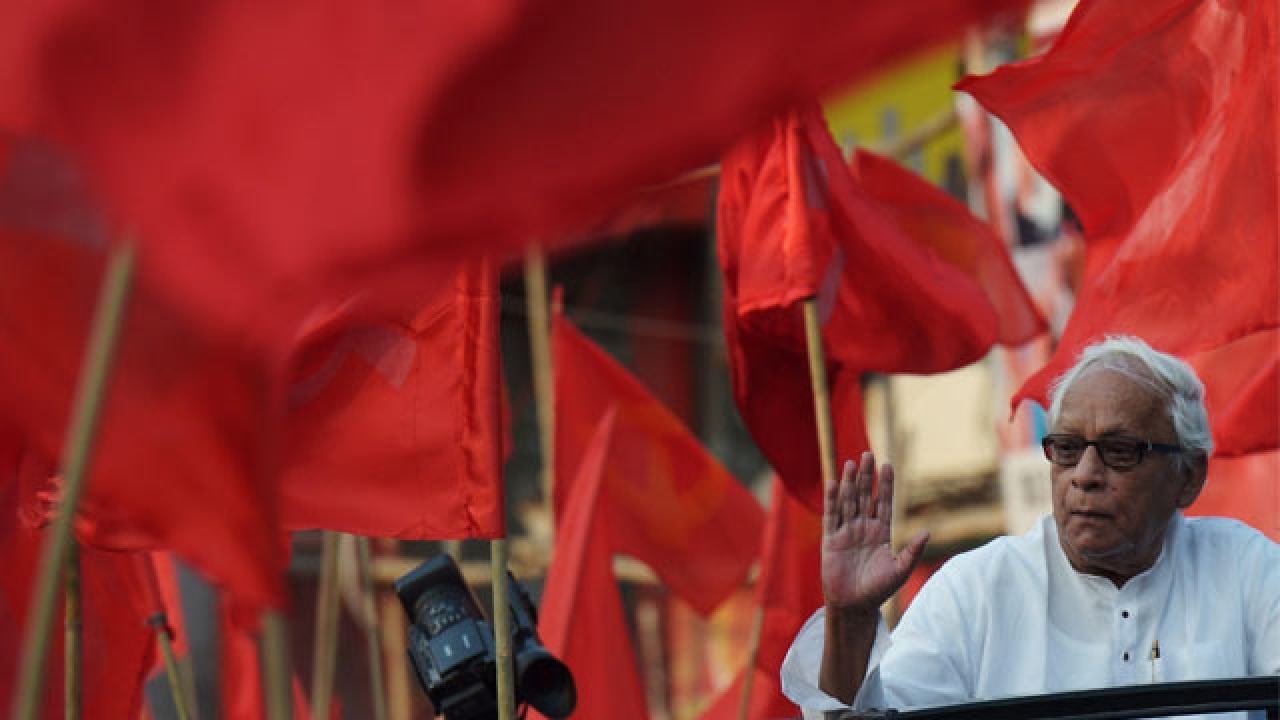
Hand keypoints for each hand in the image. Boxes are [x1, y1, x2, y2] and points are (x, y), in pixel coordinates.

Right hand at [822, 452, 928, 612]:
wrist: (854, 606)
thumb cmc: (879, 590)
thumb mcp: (900, 571)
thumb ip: (912, 551)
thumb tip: (927, 532)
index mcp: (880, 533)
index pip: (883, 503)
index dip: (885, 485)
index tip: (888, 465)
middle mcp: (863, 528)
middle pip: (864, 496)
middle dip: (866, 476)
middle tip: (868, 454)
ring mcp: (846, 532)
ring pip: (848, 501)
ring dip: (849, 483)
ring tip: (851, 463)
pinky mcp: (831, 540)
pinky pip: (831, 516)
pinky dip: (832, 500)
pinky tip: (833, 483)